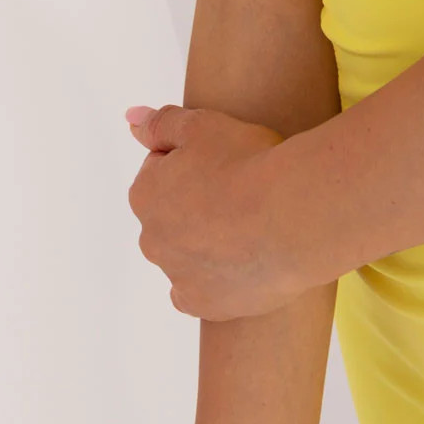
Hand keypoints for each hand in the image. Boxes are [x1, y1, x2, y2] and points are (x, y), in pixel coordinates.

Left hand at [125, 103, 305, 320]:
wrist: (293, 216)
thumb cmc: (248, 163)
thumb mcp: (202, 124)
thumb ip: (161, 123)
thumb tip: (131, 119)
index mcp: (145, 194)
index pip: (164, 170)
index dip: (199, 160)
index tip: (227, 161)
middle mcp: (152, 240)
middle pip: (174, 214)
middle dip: (199, 203)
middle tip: (241, 190)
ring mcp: (178, 276)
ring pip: (190, 252)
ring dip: (210, 240)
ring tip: (253, 224)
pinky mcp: (206, 305)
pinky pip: (203, 290)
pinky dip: (218, 278)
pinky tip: (244, 260)